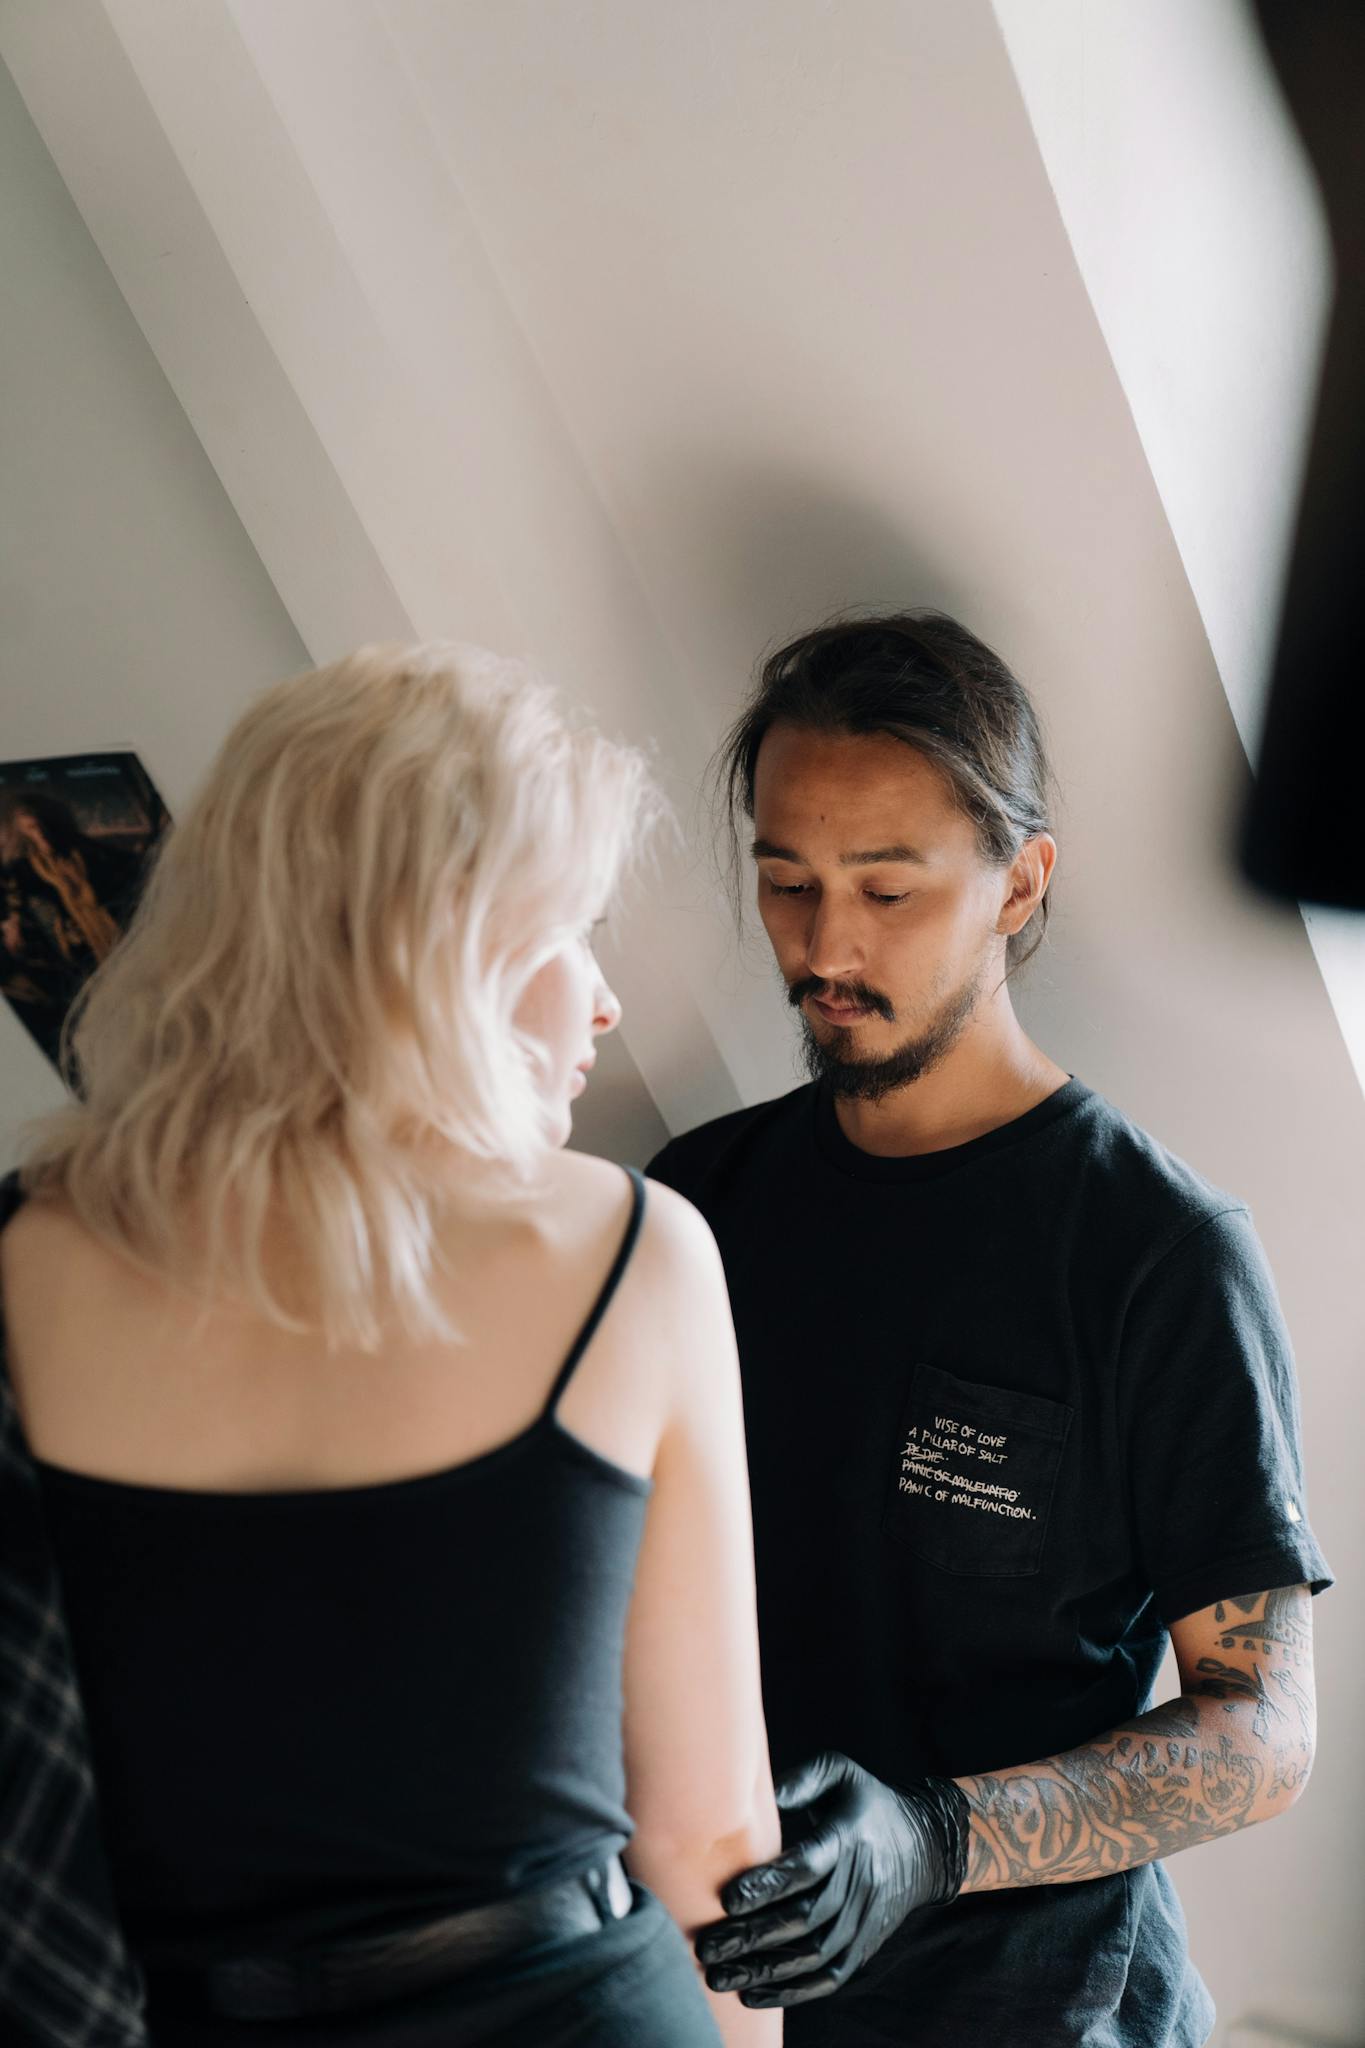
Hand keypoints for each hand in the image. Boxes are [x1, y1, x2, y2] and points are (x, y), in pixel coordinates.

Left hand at [696, 1751, 967, 2008]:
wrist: (925, 1845)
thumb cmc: (867, 1801)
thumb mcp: (840, 1773)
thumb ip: (801, 1780)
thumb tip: (756, 1796)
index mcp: (849, 1837)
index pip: (807, 1866)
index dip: (768, 1884)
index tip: (727, 1899)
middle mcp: (860, 1883)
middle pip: (805, 1918)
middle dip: (752, 1936)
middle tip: (706, 1946)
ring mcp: (865, 1920)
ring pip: (814, 1954)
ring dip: (764, 1970)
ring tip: (717, 1976)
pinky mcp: (865, 1946)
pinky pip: (829, 1977)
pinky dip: (792, 1991)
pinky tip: (754, 1994)